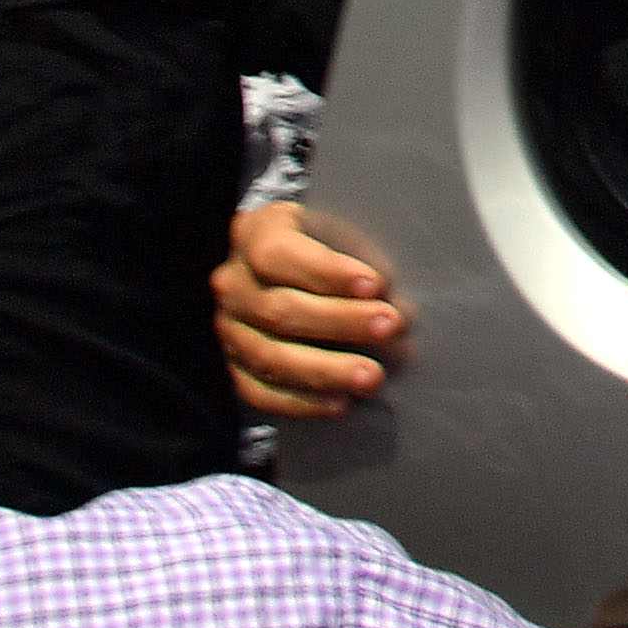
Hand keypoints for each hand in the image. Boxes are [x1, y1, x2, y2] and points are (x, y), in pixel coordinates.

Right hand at [216, 201, 407, 421]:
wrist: (288, 267)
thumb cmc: (323, 242)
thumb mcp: (334, 225)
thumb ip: (355, 247)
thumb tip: (397, 289)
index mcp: (253, 234)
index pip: (279, 255)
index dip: (327, 271)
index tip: (375, 283)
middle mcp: (232, 284)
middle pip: (280, 310)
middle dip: (341, 322)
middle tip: (390, 327)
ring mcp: (230, 329)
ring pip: (271, 357)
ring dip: (326, 370)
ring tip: (372, 377)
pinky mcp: (235, 367)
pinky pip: (261, 392)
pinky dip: (303, 401)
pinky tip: (341, 402)